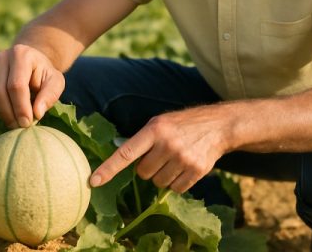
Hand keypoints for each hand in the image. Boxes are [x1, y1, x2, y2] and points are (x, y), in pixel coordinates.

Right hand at [0, 44, 63, 127]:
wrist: (32, 64)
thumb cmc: (45, 75)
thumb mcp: (55, 82)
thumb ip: (50, 95)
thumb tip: (37, 113)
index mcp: (22, 55)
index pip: (17, 85)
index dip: (20, 107)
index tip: (27, 123)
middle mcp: (3, 57)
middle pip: (0, 91)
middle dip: (10, 113)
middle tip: (20, 126)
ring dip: (0, 113)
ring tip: (14, 122)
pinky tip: (3, 114)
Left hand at [90, 105, 229, 192]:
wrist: (217, 126)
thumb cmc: (181, 125)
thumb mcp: (160, 123)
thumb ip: (142, 140)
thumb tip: (118, 157)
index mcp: (154, 130)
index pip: (126, 153)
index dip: (108, 168)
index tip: (93, 181)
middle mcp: (167, 144)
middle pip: (143, 173)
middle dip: (149, 168)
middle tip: (161, 155)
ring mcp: (183, 158)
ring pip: (159, 183)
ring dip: (163, 176)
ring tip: (175, 159)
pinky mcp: (196, 170)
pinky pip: (176, 189)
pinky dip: (177, 182)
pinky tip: (185, 167)